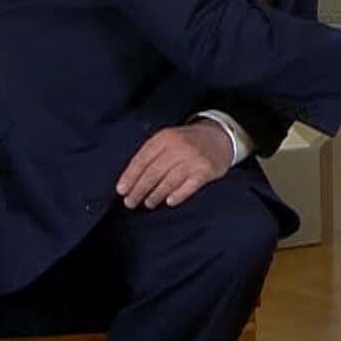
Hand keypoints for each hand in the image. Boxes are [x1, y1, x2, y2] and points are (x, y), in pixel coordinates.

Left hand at [116, 120, 234, 208]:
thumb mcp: (168, 139)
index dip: (130, 176)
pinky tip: (169, 202)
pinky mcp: (206, 171)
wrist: (219, 137)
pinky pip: (188, 187)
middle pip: (153, 172)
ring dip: (155, 195)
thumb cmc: (187, 142)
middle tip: (130, 202)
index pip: (142, 159)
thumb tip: (131, 180)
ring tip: (148, 203)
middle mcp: (178, 147)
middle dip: (139, 190)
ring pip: (168, 181)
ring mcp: (193, 159)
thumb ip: (152, 154)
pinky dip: (177, 195)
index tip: (121, 190)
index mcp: (165, 138)